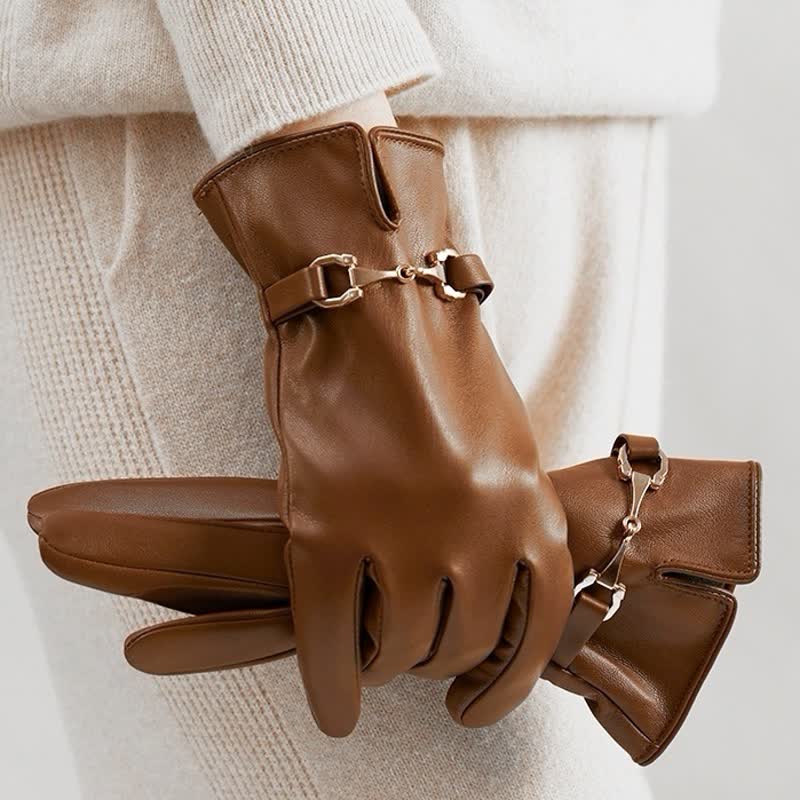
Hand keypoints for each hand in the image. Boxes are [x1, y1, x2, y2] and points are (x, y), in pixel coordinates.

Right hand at [194, 121, 572, 735]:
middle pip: (462, 646)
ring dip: (386, 662)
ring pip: (400, 650)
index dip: (508, 685)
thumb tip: (485, 597)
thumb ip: (505, 520)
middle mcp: (474, 527)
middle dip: (435, 662)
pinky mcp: (325, 524)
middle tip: (410, 651)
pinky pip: (327, 639)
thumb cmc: (436, 365)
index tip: (478, 704)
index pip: (536, 632)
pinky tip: (333, 704)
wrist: (370, 295)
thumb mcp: (504, 442)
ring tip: (371, 646)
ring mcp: (398, 530)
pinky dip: (330, 683)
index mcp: (525, 504)